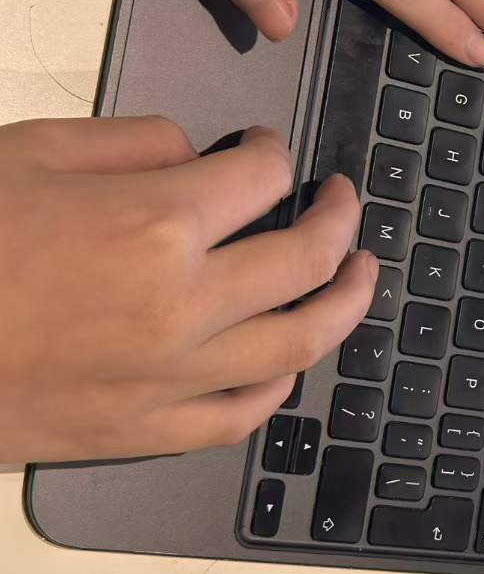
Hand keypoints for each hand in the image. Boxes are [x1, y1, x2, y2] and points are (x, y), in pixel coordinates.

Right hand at [0, 117, 373, 464]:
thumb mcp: (32, 150)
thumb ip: (131, 143)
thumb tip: (195, 155)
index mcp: (156, 222)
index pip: (262, 176)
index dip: (275, 151)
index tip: (270, 149)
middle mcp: (182, 305)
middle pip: (307, 259)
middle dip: (341, 221)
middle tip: (347, 203)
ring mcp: (168, 377)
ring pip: (299, 343)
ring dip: (345, 304)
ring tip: (361, 278)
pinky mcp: (142, 430)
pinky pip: (242, 414)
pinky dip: (280, 385)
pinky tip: (290, 362)